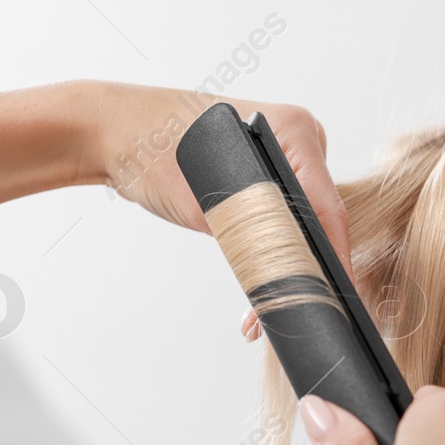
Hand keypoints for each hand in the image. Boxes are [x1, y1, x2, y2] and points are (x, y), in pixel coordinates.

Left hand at [83, 82, 350, 339]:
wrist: (110, 132)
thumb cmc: (147, 149)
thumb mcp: (205, 204)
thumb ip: (252, 236)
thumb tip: (284, 276)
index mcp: (296, 131)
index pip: (329, 208)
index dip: (334, 259)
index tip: (333, 298)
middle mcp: (298, 140)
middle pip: (319, 221)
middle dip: (303, 270)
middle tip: (285, 311)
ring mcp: (283, 156)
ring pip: (299, 228)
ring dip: (282, 269)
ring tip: (258, 313)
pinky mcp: (265, 174)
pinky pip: (280, 221)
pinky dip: (267, 254)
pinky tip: (252, 291)